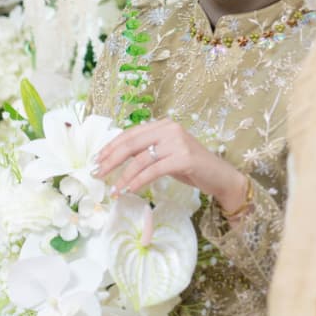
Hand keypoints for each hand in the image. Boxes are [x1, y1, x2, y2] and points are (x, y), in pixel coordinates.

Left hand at [92, 118, 248, 211]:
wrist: (220, 176)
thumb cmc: (191, 167)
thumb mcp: (165, 155)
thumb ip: (146, 151)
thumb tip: (115, 159)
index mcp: (163, 125)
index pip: (129, 134)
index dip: (110, 147)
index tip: (96, 160)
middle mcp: (169, 129)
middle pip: (131, 144)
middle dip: (110, 160)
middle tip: (96, 174)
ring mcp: (177, 142)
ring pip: (140, 159)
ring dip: (123, 176)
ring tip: (113, 190)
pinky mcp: (184, 158)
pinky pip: (153, 171)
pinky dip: (138, 181)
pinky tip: (130, 190)